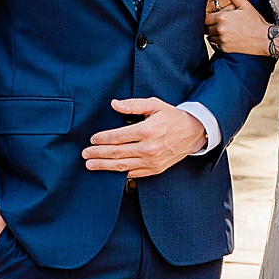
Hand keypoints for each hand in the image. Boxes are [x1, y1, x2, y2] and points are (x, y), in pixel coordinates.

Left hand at [83, 98, 206, 178]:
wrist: (194, 133)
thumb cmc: (172, 117)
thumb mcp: (153, 104)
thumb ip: (132, 105)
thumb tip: (114, 104)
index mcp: (147, 130)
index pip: (117, 137)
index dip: (102, 139)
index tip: (92, 140)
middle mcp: (149, 148)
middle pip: (116, 153)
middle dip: (98, 154)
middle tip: (84, 154)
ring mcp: (152, 161)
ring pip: (122, 166)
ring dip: (104, 166)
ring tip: (90, 165)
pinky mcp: (155, 169)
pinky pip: (134, 174)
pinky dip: (120, 173)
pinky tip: (109, 172)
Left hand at [204, 0, 269, 55]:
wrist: (266, 39)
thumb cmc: (256, 22)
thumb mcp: (245, 5)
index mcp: (222, 17)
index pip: (205, 15)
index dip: (207, 14)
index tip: (211, 14)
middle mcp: (220, 29)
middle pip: (205, 26)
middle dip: (209, 23)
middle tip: (215, 22)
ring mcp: (222, 40)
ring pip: (209, 35)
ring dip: (212, 32)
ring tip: (220, 29)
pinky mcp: (224, 48)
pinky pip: (214, 44)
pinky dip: (216, 40)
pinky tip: (224, 36)